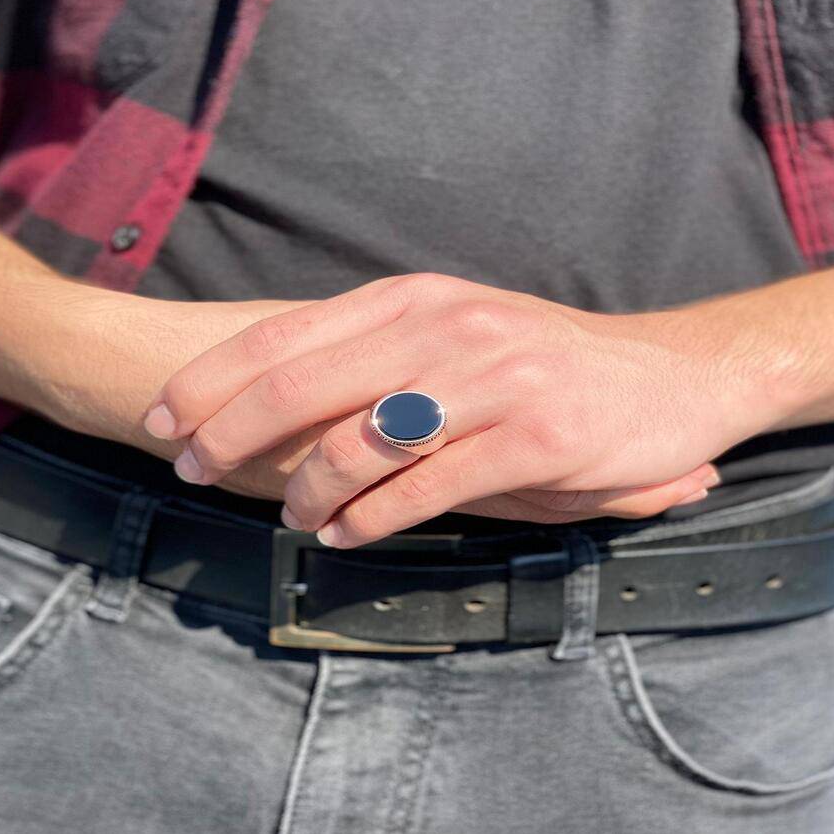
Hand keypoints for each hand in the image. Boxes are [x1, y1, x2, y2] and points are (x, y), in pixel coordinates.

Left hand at [144, 272, 774, 546]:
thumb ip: (379, 351)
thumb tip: (282, 393)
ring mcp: (491, 382)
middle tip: (192, 471)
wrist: (669, 373)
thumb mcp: (456, 329)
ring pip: (359, 444)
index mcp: (415, 298)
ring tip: (294, 517)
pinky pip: (424, 490)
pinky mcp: (533, 440)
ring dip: (306, 491)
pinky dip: (371, 521)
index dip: (211, 379)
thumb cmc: (546, 358)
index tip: (164, 419)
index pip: (284, 334)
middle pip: (300, 386)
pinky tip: (346, 535)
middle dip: (227, 434)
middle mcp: (445, 328)